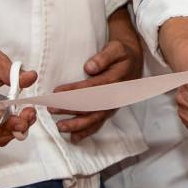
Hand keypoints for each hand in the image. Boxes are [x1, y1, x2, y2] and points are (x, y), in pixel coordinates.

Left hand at [51, 10, 144, 141]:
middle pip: (92, 106)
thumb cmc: (122, 54)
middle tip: (52, 109)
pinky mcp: (110, 110)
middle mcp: (115, 96)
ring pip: (95, 119)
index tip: (56, 93)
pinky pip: (99, 123)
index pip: (91, 88)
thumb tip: (89, 68)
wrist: (134, 61)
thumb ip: (104, 57)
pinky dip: (87, 131)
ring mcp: (113, 105)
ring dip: (78, 125)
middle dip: (71, 110)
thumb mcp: (116, 49)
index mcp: (115, 80)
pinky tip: (74, 137)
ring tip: (60, 127)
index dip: (74, 91)